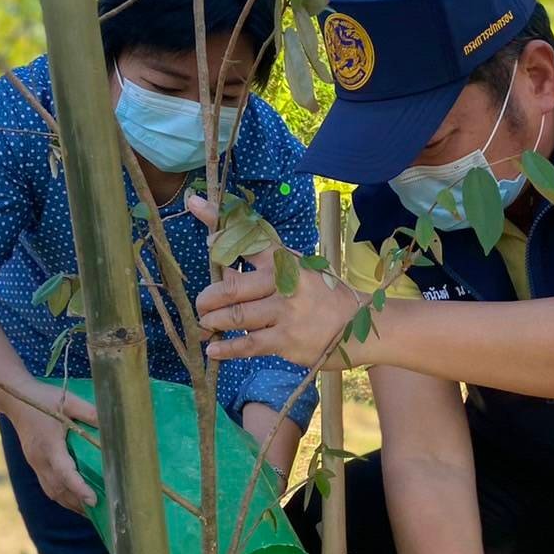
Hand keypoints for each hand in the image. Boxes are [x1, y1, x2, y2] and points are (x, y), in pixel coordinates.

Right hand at [8, 380, 99, 514]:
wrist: (16, 399)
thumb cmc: (44, 399)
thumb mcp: (69, 401)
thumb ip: (90, 413)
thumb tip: (113, 425)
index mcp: (49, 445)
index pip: (64, 472)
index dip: (79, 488)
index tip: (94, 500)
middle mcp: (40, 459)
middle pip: (59, 490)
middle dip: (79, 504)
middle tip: (102, 513)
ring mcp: (35, 464)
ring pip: (53, 492)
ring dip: (71, 504)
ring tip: (92, 513)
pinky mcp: (35, 464)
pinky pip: (48, 487)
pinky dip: (63, 497)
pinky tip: (76, 500)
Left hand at [187, 196, 360, 367]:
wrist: (359, 326)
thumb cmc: (324, 296)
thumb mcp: (301, 270)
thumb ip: (265, 268)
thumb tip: (225, 268)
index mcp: (284, 260)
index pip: (247, 236)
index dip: (218, 220)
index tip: (194, 203)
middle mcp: (282, 282)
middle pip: (231, 286)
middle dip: (208, 298)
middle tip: (201, 306)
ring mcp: (284, 312)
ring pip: (234, 316)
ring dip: (213, 322)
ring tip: (206, 325)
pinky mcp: (286, 340)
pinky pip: (247, 344)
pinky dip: (226, 348)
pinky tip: (214, 350)